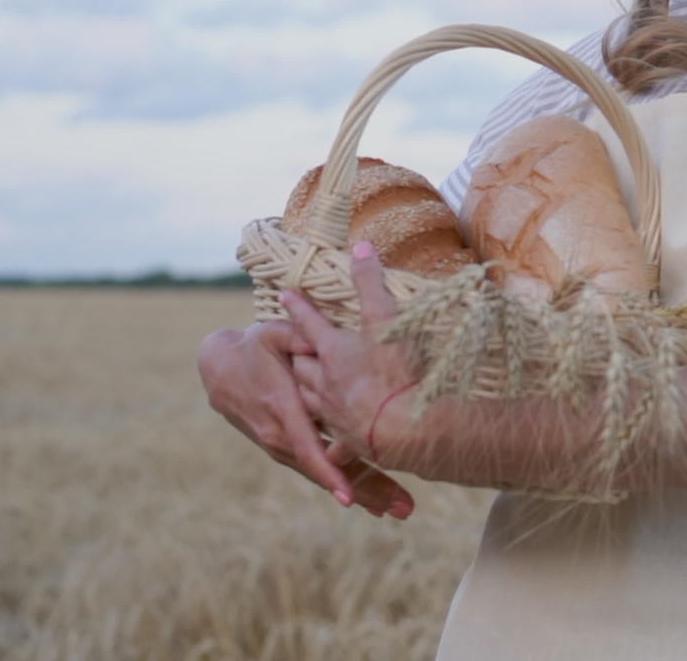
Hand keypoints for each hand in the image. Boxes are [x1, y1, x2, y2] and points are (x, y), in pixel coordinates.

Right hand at [197, 316, 414, 517]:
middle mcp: (280, 435)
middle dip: (364, 492)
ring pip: (324, 474)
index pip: (308, 449)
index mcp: (282, 408)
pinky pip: (317, 469)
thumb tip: (324, 339)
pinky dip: (344, 484)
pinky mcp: (284, 448)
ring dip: (362, 493)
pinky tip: (371, 501)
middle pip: (325, 471)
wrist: (219, 367)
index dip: (329, 474)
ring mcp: (280, 446)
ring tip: (397, 509)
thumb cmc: (254, 346)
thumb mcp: (275, 334)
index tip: (349, 498)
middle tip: (402, 509)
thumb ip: (300, 336)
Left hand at [280, 241, 423, 473]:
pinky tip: (333, 441)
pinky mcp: (347, 440)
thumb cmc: (393, 371)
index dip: (298, 308)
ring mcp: (334, 413)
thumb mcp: (386, 318)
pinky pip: (330, 435)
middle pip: (301, 366)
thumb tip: (360, 246)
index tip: (284, 295)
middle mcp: (326, 383)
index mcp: (333, 351)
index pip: (308, 323)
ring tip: (310, 389)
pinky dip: (328, 434)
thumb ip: (371, 283)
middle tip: (298, 349)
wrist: (402, 428)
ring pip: (308, 400)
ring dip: (307, 392)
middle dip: (298, 356)